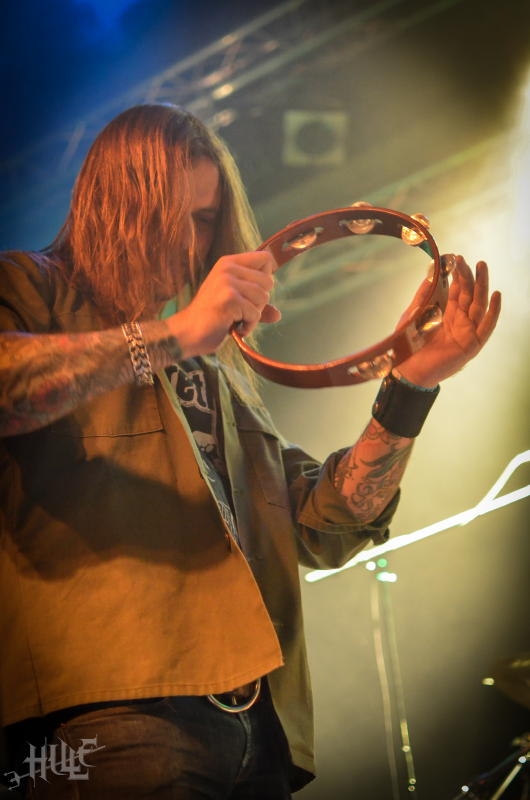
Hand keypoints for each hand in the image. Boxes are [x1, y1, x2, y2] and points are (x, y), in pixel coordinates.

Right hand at [167, 251, 280, 356]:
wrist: (186, 333)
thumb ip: (255, 304)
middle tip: (240, 311)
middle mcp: (228, 268)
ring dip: (254, 315)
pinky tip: (234, 327)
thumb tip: (278, 315)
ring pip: (264, 298)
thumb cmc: (210, 318)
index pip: (266, 258)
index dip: (266, 277)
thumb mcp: (234, 304)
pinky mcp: (230, 299)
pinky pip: (255, 313)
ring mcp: (228, 282)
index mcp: (229, 263)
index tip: (252, 293)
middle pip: (268, 281)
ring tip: (236, 319)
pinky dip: (248, 325)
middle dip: (260, 302)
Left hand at [396, 256, 500, 386]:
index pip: (458, 292)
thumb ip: (423, 295)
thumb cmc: (409, 346)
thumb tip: (430, 273)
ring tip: (481, 267)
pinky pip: (486, 327)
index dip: (458, 275)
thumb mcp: (414, 314)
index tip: (456, 258)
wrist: (407, 370)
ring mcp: (467, 333)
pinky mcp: (471, 345)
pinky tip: (496, 295)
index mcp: (448, 316)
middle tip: (469, 259)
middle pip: (470, 296)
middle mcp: (460, 323)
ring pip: (479, 306)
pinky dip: (493, 311)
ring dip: (482, 286)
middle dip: (470, 276)